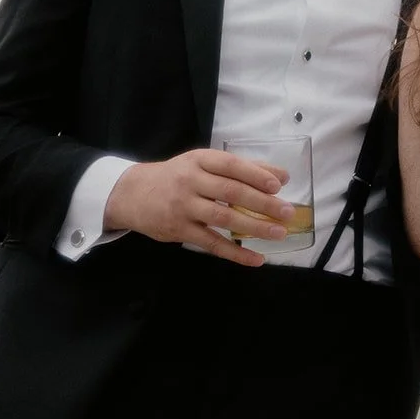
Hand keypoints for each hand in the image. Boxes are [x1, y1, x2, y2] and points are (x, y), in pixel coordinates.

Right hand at [105, 149, 292, 266]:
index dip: (256, 174)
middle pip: (231, 192)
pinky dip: (235, 253)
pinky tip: (256, 259)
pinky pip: (211, 243)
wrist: (131, 193)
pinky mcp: (179, 230)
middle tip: (287, 212)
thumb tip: (282, 176)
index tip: (278, 185)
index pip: (231, 165)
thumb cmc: (177, 177)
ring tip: (278, 233)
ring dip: (254, 227)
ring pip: (223, 217)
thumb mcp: (204, 164)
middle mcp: (190, 181)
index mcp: (200, 160)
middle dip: (262, 203)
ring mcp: (183, 206)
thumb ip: (243, 168)